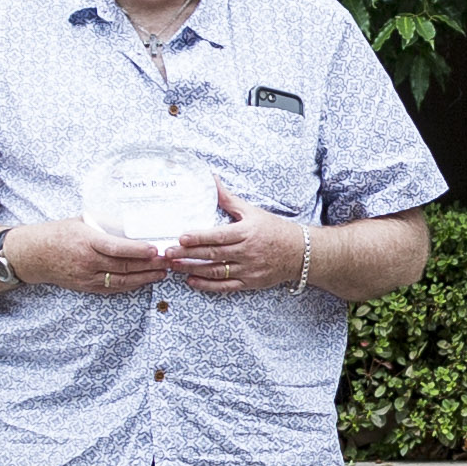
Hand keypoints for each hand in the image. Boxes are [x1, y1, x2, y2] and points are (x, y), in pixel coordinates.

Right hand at [8, 217, 169, 295]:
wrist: (33, 255)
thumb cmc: (57, 233)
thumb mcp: (80, 222)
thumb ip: (103, 224)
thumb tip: (130, 222)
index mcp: (86, 242)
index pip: (116, 248)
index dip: (137, 251)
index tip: (155, 250)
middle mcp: (87, 262)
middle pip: (124, 267)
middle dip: (149, 265)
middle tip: (168, 261)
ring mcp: (87, 277)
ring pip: (121, 281)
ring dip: (144, 278)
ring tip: (162, 273)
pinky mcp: (86, 287)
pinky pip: (112, 289)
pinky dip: (130, 286)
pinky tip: (144, 281)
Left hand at [161, 187, 309, 292]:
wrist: (298, 252)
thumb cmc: (273, 229)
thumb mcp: (251, 211)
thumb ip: (228, 198)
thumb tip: (211, 179)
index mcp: (246, 232)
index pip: (218, 236)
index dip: (199, 237)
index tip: (181, 237)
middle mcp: (246, 252)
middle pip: (213, 254)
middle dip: (188, 255)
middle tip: (168, 253)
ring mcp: (248, 269)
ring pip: (216, 271)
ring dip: (193, 270)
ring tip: (174, 266)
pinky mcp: (249, 282)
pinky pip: (225, 286)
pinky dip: (207, 285)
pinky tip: (192, 281)